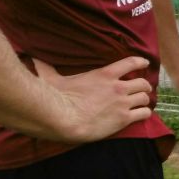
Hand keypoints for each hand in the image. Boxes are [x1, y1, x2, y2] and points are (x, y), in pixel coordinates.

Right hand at [34, 56, 152, 141]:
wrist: (64, 119)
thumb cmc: (58, 99)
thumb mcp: (53, 79)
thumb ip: (46, 68)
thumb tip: (32, 58)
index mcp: (105, 74)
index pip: (131, 63)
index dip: (141, 62)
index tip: (145, 64)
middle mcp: (118, 87)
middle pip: (142, 82)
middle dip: (144, 86)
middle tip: (143, 89)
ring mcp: (122, 103)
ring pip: (145, 98)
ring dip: (145, 100)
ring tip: (143, 103)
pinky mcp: (124, 119)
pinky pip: (144, 114)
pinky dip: (145, 113)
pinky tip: (142, 114)